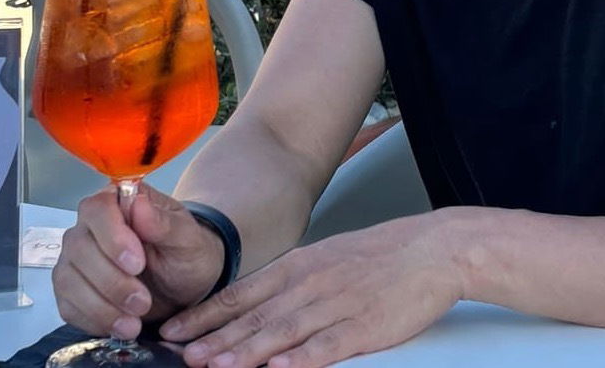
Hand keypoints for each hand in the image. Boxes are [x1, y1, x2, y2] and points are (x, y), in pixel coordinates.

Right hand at [52, 184, 225, 339]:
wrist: (184, 287)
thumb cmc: (185, 254)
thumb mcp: (187, 239)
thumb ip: (164, 223)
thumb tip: (138, 203)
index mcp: (118, 202)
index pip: (97, 209)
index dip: (112, 237)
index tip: (137, 264)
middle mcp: (89, 227)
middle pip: (79, 248)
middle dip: (111, 281)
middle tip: (143, 301)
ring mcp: (76, 259)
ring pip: (68, 280)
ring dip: (101, 306)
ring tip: (134, 323)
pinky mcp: (72, 291)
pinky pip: (68, 306)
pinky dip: (93, 321)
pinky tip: (120, 327)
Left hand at [158, 213, 463, 367]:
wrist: (431, 249)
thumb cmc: (377, 257)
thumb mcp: (324, 259)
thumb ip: (288, 284)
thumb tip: (251, 307)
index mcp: (298, 266)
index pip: (240, 294)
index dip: (204, 315)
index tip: (173, 331)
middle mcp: (309, 283)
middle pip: (254, 316)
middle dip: (214, 339)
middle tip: (181, 356)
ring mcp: (336, 304)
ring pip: (282, 332)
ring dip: (246, 351)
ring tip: (215, 365)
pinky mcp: (364, 325)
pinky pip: (327, 345)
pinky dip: (302, 359)